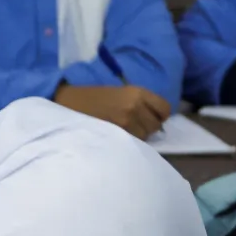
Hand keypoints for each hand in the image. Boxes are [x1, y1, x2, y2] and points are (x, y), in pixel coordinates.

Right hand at [52, 82, 170, 138]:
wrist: (70, 103)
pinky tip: (119, 137)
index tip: (153, 118)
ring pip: (146, 136)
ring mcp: (127, 121)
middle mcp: (135, 105)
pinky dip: (130, 142)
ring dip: (140, 136)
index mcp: (138, 92)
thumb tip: (157, 119)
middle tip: (135, 126)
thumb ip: (140, 103)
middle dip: (149, 127)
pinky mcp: (118, 134)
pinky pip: (134, 142)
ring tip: (125, 131)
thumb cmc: (95, 97)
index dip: (160, 116)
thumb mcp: (121, 93)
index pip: (165, 109)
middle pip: (156, 125)